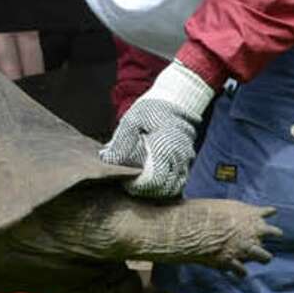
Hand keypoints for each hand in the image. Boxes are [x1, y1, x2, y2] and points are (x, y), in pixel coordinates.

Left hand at [99, 62, 215, 199]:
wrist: (175, 100)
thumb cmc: (152, 109)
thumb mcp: (132, 120)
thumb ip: (121, 142)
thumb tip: (106, 159)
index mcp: (165, 148)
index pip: (156, 180)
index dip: (140, 187)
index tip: (127, 184)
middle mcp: (178, 157)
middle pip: (166, 189)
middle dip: (147, 192)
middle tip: (130, 186)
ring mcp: (185, 160)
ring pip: (174, 188)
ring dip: (158, 191)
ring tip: (140, 185)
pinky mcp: (186, 161)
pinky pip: (179, 181)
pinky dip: (167, 186)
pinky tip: (152, 182)